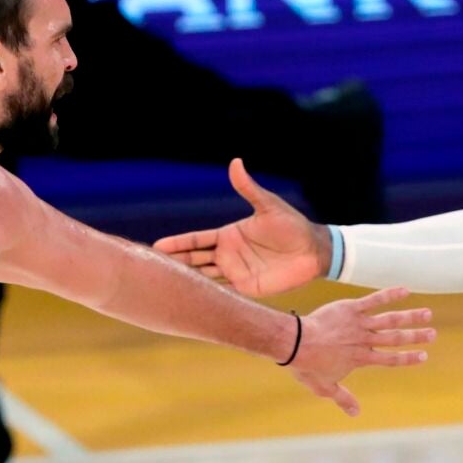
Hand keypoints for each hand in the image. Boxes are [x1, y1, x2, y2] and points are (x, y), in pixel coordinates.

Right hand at [155, 159, 327, 297]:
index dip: (178, 243)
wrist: (313, 251)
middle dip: (174, 263)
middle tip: (150, 268)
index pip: (197, 240)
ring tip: (164, 285)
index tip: (157, 245)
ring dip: (187, 280)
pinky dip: (207, 296)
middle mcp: (228, 254)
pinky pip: (223, 293)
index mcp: (229, 235)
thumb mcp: (268, 206)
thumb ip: (249, 188)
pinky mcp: (246, 288)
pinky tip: (192, 299)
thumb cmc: (292, 225)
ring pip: (204, 277)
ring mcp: (236, 272)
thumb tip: (235, 162)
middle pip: (194, 260)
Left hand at [287, 287, 433, 416]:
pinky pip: (373, 300)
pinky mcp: (351, 308)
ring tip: (427, 313)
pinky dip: (389, 295)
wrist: (295, 342)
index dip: (408, 358)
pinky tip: (405, 290)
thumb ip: (342, 398)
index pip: (391, 359)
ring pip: (390, 319)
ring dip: (410, 316)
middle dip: (416, 337)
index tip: (424, 356)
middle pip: (396, 339)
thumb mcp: (324, 387)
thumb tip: (356, 414)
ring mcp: (359, 324)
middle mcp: (365, 341)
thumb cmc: (307, 365)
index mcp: (361, 358)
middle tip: (433, 334)